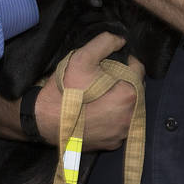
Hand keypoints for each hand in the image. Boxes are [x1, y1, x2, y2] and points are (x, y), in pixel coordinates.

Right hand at [34, 31, 143, 150]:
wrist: (46, 120)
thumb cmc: (66, 88)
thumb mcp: (82, 57)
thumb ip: (105, 43)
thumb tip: (121, 40)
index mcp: (129, 92)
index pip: (138, 68)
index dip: (123, 61)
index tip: (107, 63)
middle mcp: (132, 115)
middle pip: (134, 88)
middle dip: (122, 81)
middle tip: (100, 78)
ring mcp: (123, 132)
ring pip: (128, 107)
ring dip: (118, 99)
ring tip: (98, 95)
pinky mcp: (113, 143)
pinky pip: (119, 124)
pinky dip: (112, 117)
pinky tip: (95, 112)